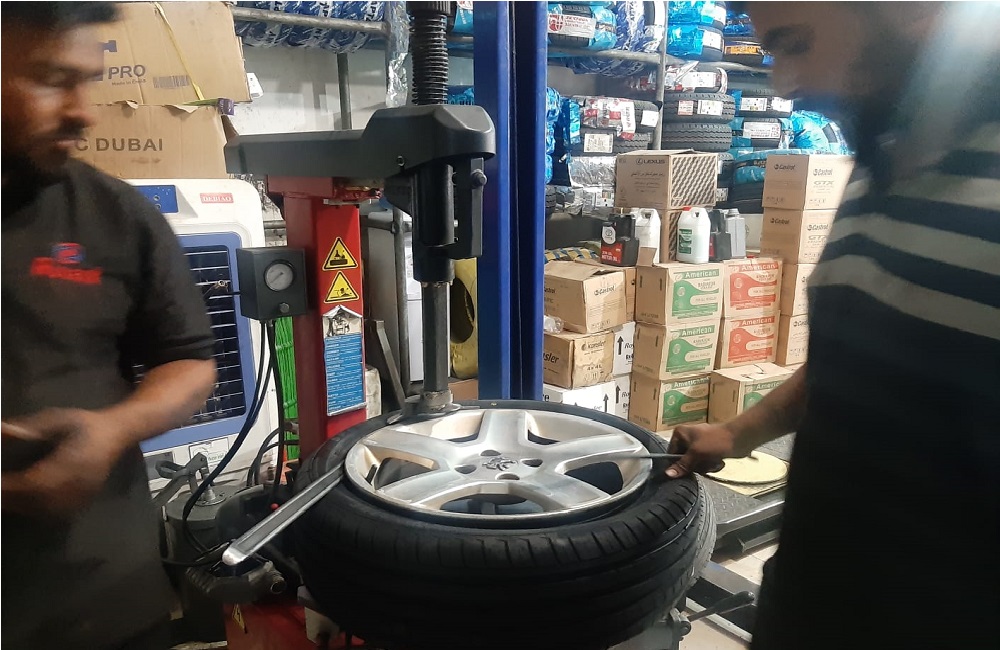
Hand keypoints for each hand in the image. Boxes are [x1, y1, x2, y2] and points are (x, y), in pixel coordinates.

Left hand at [1, 409, 128, 518]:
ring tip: (5, 499)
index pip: (36, 480)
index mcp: (74, 460)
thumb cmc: (85, 425)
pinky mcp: (85, 500)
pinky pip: (57, 512)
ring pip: (47, 509)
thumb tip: (4, 431)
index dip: (12, 486)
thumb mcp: (59, 418)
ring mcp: (84, 493)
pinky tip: (23, 503)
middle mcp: (80, 481)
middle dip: (13, 499)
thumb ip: (31, 425)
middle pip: (39, 499)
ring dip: (22, 506)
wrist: (117, 434)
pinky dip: (36, 510)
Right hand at [665, 422, 747, 478]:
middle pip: (683, 461)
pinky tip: (718, 461)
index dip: (678, 463)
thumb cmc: (716, 442)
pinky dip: (711, 465)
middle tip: (704, 462)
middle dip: (696, 465)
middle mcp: (687, 438)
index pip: (671, 453)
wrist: (740, 438)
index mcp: (680, 433)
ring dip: (705, 466)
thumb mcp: (696, 453)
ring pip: (695, 464)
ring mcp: (699, 444)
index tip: (687, 469)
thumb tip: (667, 474)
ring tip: (714, 461)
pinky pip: (705, 463)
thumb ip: (682, 465)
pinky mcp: (709, 451)